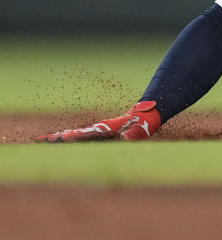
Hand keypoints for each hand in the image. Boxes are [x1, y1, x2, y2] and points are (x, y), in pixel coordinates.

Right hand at [36, 101, 161, 141]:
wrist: (144, 115)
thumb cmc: (143, 124)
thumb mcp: (140, 130)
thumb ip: (133, 134)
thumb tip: (126, 138)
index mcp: (107, 128)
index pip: (88, 134)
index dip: (76, 136)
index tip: (63, 139)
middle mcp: (99, 128)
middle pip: (76, 133)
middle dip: (59, 137)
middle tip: (41, 141)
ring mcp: (97, 130)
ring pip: (75, 134)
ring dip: (59, 138)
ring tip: (42, 141)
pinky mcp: (98, 133)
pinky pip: (80, 136)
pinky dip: (66, 138)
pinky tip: (57, 142)